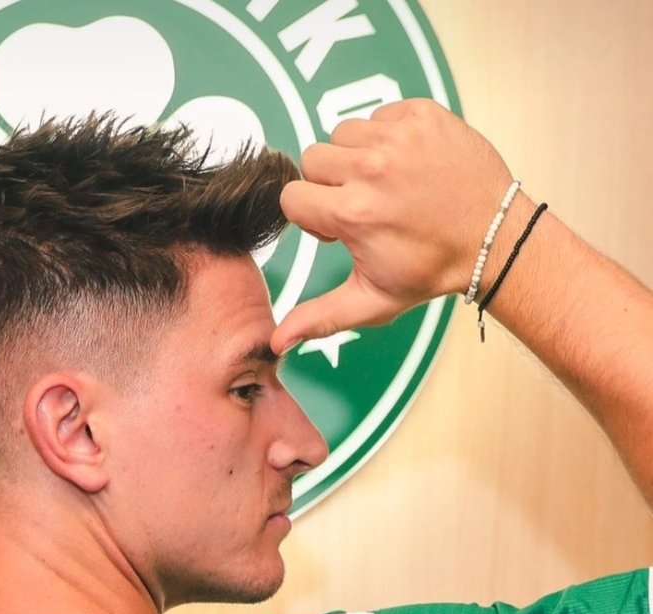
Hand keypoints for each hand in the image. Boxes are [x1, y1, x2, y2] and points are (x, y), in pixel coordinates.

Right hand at [272, 100, 513, 353]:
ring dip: (355, 155)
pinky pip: (378, 113)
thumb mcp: (374, 300)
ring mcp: (398, 134)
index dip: (311, 215)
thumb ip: (321, 316)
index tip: (339, 227)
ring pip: (342, 132)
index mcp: (354, 212)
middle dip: (330, 182)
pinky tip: (407, 163)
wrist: (493, 237)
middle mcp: (372, 167)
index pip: (293, 197)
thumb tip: (278, 342)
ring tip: (386, 182)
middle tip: (363, 203)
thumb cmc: (431, 270)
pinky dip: (386, 134)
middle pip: (313, 159)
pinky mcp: (421, 113)